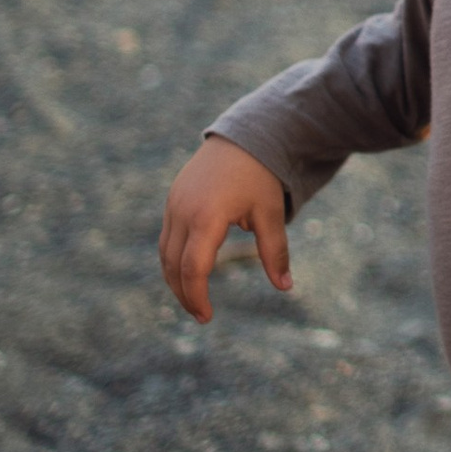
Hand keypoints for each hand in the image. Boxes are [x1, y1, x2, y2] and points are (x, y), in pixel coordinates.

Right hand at [160, 140, 292, 320]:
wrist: (243, 135)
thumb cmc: (260, 175)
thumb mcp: (270, 213)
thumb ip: (275, 252)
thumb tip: (286, 286)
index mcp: (207, 216)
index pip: (193, 268)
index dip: (196, 297)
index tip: (207, 316)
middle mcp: (183, 211)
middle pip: (172, 265)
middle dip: (184, 293)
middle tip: (201, 314)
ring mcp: (173, 204)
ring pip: (165, 252)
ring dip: (175, 278)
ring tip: (194, 298)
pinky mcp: (173, 200)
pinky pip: (167, 237)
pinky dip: (174, 258)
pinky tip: (190, 271)